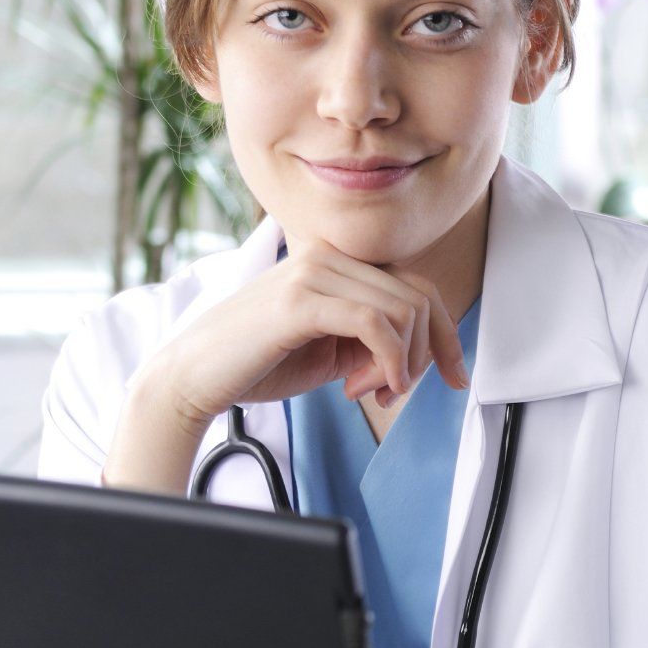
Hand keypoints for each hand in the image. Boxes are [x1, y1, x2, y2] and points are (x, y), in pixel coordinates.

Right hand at [143, 237, 469, 432]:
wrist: (193, 377)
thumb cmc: (257, 364)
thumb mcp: (331, 350)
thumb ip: (372, 340)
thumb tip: (420, 353)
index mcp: (335, 261)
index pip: (416, 285)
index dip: (444, 335)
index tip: (454, 378)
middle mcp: (327, 254)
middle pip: (419, 296)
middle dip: (424, 355)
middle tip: (393, 392)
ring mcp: (313, 271)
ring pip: (403, 310)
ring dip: (400, 364)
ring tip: (365, 392)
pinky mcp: (301, 299)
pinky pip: (375, 322)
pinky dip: (388, 361)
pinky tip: (367, 388)